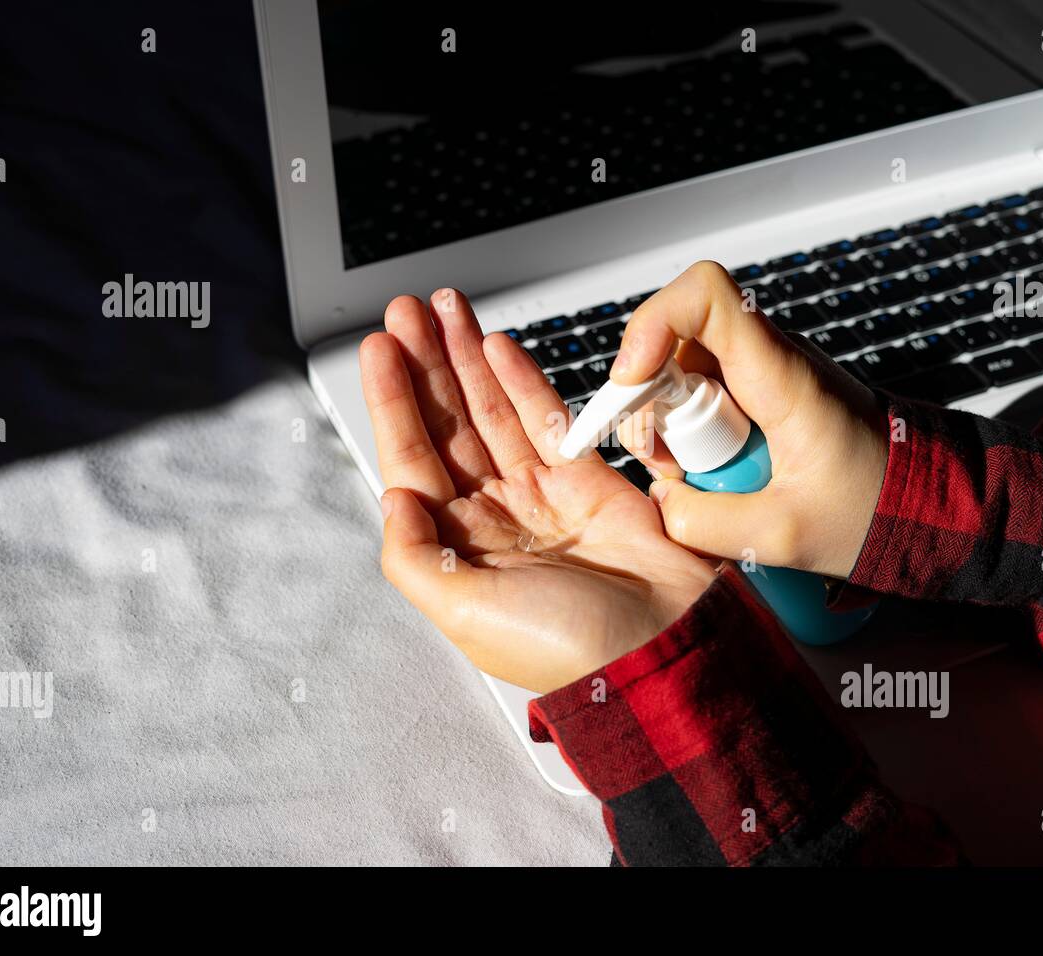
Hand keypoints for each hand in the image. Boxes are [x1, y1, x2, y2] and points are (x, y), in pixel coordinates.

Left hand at [359, 289, 715, 693]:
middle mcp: (494, 516)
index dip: (394, 402)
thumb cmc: (568, 647)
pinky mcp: (588, 480)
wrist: (661, 646)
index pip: (413, 459)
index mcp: (458, 547)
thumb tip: (391, 495)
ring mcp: (540, 495)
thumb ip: (414, 557)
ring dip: (467, 360)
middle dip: (427, 365)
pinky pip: (546, 419)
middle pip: (448, 425)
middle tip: (407, 310)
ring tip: (445, 309)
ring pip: (492, 412)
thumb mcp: (466, 613)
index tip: (380, 348)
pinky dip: (521, 380)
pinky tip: (497, 347)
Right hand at [610, 261, 888, 578]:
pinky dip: (690, 436)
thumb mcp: (782, 536)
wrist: (926, 503)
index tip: (632, 383)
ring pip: (682, 372)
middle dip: (648, 401)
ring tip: (689, 479)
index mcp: (781, 374)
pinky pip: (704, 398)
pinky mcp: (762, 394)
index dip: (651, 325)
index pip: (704, 295)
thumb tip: (661, 500)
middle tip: (664, 462)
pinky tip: (706, 478)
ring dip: (668, 424)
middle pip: (675, 341)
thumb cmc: (874, 507)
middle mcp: (770, 358)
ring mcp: (764, 373)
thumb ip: (705, 521)